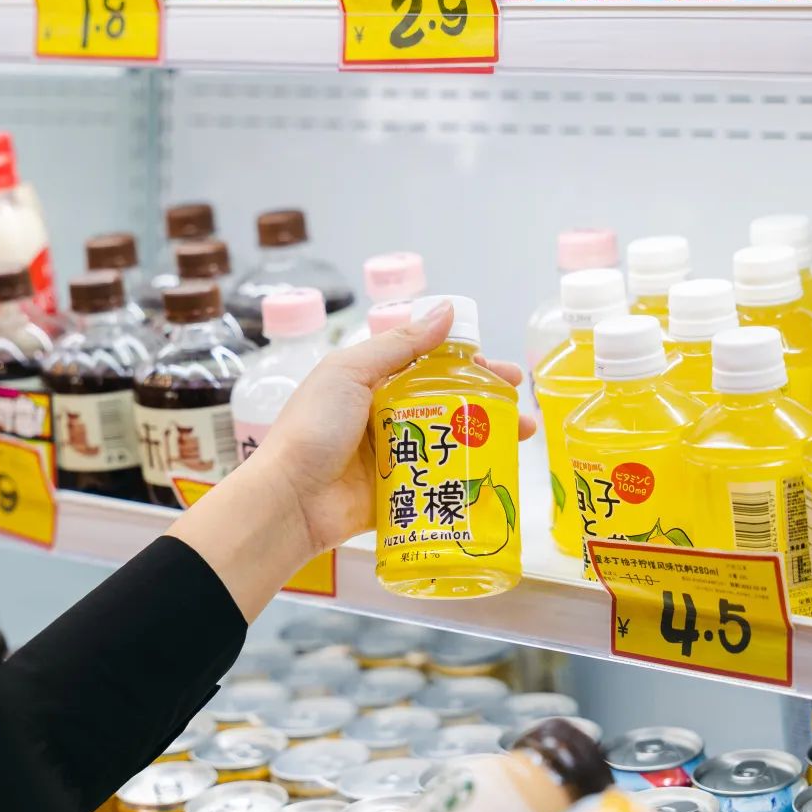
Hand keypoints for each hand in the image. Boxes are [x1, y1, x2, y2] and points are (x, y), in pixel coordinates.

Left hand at [171, 302, 532, 622]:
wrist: (290, 501)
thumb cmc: (312, 430)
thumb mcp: (350, 372)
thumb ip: (399, 344)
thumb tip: (446, 310)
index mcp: (372, 382)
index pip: (429, 364)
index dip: (467, 364)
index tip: (498, 369)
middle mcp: (385, 416)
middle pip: (447, 402)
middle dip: (488, 401)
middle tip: (521, 403)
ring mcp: (394, 456)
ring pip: (451, 441)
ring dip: (488, 436)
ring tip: (522, 435)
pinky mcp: (400, 493)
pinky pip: (440, 481)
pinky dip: (469, 476)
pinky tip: (497, 472)